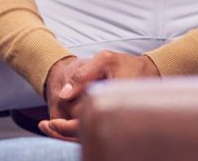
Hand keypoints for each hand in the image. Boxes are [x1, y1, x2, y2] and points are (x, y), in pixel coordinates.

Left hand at [38, 52, 159, 141]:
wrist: (152, 72)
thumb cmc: (127, 64)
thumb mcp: (105, 60)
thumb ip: (83, 74)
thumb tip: (63, 95)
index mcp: (112, 103)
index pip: (86, 125)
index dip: (66, 128)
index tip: (51, 123)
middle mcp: (115, 118)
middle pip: (87, 137)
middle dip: (63, 135)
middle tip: (45, 126)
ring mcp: (116, 123)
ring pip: (91, 138)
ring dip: (69, 136)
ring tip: (49, 127)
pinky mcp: (115, 124)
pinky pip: (96, 133)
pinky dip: (79, 132)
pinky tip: (64, 126)